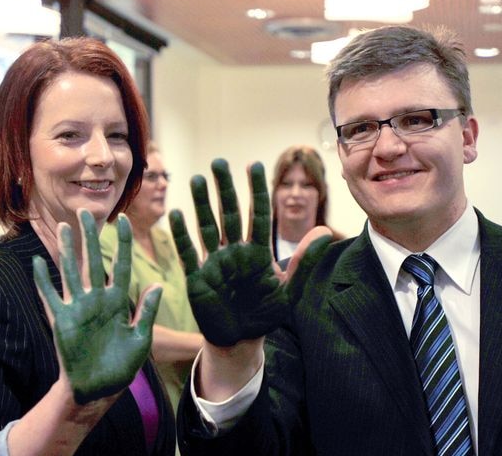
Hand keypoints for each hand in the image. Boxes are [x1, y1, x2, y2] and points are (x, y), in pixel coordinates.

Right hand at [33, 210, 160, 403]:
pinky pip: (50, 297)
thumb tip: (157, 284)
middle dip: (90, 237)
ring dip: (67, 251)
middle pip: (93, 261)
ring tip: (63, 227)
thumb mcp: (142, 339)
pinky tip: (37, 262)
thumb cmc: (123, 366)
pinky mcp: (62, 321)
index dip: (122, 243)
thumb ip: (147, 311)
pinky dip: (43, 280)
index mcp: (119, 301)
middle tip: (84, 212)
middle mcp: (98, 299)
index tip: (122, 219)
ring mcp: (79, 308)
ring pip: (71, 273)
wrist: (99, 389)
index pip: (122, 265)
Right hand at [169, 159, 330, 346]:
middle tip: (219, 161)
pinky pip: (188, 251)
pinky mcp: (197, 276)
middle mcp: (235, 250)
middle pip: (229, 213)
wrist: (241, 339)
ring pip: (207, 226)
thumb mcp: (289, 290)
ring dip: (201, 203)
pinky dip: (182, 234)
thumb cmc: (266, 314)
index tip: (254, 164)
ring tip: (197, 179)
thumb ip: (304, 262)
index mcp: (257, 251)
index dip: (256, 190)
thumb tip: (325, 232)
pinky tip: (177, 213)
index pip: (258, 214)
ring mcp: (215, 261)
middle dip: (224, 188)